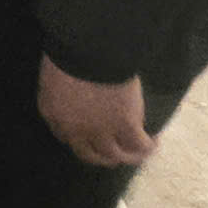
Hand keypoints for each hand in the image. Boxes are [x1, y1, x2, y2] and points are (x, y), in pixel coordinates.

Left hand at [37, 56, 154, 166]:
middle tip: (115, 154)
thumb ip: (62, 89)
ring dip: (129, 157)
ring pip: (116, 155)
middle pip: (90, 154)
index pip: (65, 137)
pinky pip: (139, 145)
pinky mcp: (125, 126)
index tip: (90, 138)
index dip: (81, 140)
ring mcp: (100, 131)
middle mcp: (74, 130)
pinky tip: (154, 142)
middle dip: (103, 157)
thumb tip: (76, 91)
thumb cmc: (70, 51)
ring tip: (139, 152)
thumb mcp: (55, 73)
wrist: (90, 50)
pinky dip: (148, 146)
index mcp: (52, 114)